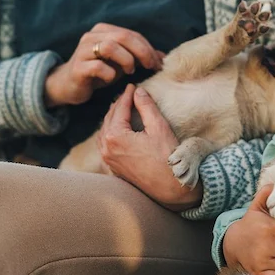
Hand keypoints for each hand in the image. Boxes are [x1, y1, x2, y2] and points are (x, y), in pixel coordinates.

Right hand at [44, 23, 165, 107]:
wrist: (68, 85)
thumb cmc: (99, 72)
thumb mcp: (122, 63)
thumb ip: (139, 57)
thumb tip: (163, 58)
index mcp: (104, 31)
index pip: (132, 34)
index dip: (148, 48)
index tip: (158, 63)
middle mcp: (92, 36)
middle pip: (123, 37)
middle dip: (141, 52)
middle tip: (149, 66)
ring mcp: (83, 51)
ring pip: (110, 47)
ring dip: (126, 60)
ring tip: (129, 72)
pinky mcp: (78, 68)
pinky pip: (97, 66)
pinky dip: (109, 73)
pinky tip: (111, 79)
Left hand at [97, 84, 201, 210]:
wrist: (169, 188)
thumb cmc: (166, 158)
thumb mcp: (159, 127)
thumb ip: (146, 107)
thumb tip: (138, 92)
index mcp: (115, 136)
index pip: (119, 109)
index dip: (127, 95)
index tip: (132, 85)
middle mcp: (106, 148)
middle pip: (109, 119)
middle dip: (118, 105)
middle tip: (128, 94)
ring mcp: (108, 159)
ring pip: (104, 132)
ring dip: (113, 118)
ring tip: (123, 108)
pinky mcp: (112, 167)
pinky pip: (105, 145)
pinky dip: (111, 132)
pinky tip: (119, 129)